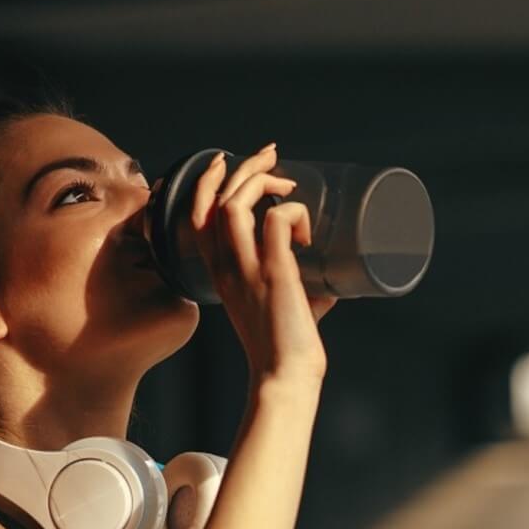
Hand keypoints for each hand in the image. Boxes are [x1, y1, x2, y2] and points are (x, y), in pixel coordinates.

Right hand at [188, 144, 334, 380]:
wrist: (285, 376)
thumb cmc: (287, 348)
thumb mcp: (285, 307)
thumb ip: (302, 288)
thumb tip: (332, 279)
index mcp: (220, 273)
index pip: (196, 216)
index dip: (209, 183)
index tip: (230, 162)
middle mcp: (225, 267)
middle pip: (215, 200)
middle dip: (242, 167)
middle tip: (271, 152)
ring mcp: (246, 268)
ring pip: (236, 202)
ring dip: (261, 180)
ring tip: (287, 180)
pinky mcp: (274, 272)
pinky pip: (277, 219)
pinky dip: (293, 212)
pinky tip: (307, 232)